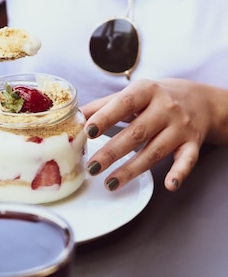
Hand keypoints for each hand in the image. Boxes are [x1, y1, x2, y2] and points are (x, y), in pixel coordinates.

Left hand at [81, 78, 216, 190]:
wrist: (201, 101)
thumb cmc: (158, 99)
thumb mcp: (134, 94)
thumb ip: (105, 106)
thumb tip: (75, 117)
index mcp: (147, 91)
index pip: (124, 104)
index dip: (106, 118)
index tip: (88, 131)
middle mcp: (166, 108)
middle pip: (137, 133)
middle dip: (112, 152)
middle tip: (92, 167)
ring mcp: (180, 128)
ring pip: (155, 151)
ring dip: (132, 170)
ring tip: (110, 183)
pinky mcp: (192, 144)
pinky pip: (187, 160)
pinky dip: (179, 173)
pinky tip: (169, 185)